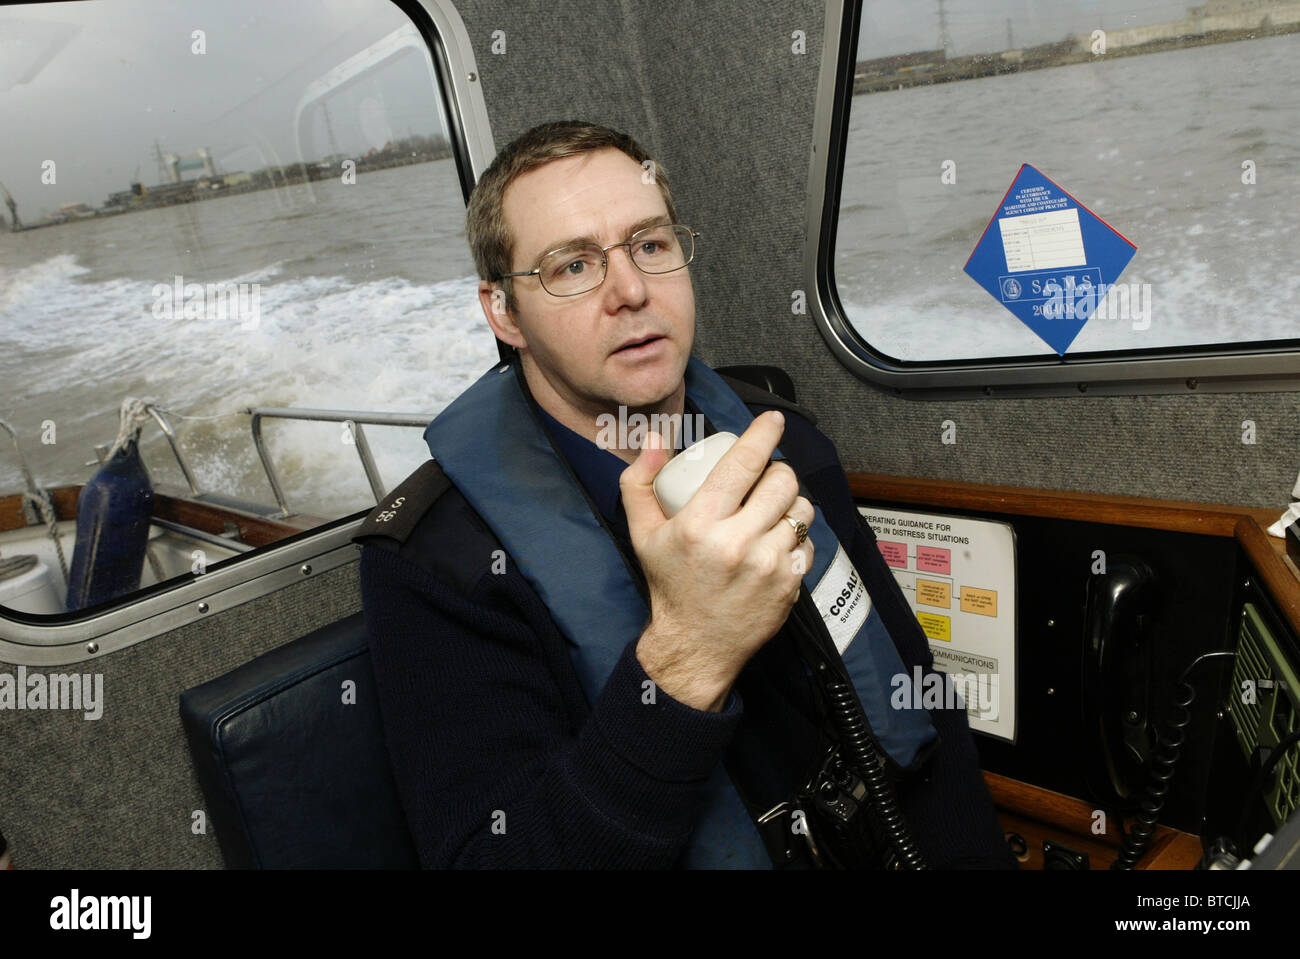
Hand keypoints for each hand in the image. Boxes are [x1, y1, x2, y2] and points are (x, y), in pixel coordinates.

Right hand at [620, 411, 814, 710]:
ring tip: (772, 512)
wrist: (695, 645)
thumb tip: (654, 437)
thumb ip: (639, 481)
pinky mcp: (789, 585)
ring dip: (790, 503)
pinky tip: (777, 543)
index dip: (762, 434)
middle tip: (764, 481)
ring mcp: (768, 565)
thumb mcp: (642, 533)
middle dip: (777, 472)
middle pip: (781, 481)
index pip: (743, 464)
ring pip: (801, 509)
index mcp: (700, 524)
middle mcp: (737, 542)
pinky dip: (796, 537)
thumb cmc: (670, 583)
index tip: (771, 421)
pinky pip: (808, 542)